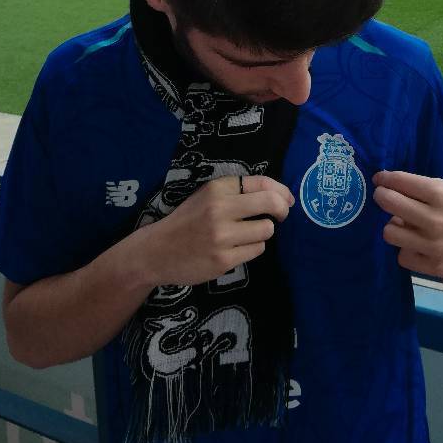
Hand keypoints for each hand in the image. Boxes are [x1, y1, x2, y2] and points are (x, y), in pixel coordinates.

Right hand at [134, 174, 293, 287]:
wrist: (156, 251)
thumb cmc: (188, 220)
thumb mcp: (208, 196)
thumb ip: (239, 192)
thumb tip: (281, 195)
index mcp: (217, 189)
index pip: (262, 183)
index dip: (282, 191)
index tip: (287, 199)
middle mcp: (220, 209)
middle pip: (271, 204)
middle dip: (282, 210)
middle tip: (280, 216)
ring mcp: (221, 236)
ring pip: (266, 230)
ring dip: (262, 233)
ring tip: (246, 234)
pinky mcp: (223, 260)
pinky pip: (256, 250)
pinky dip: (251, 249)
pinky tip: (235, 248)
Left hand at [372, 171, 442, 279]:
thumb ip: (424, 192)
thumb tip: (391, 190)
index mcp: (441, 193)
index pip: (400, 182)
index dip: (384, 179)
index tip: (380, 179)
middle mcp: (434, 218)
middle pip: (388, 203)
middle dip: (382, 196)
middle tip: (384, 197)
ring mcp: (434, 245)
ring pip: (390, 232)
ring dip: (393, 226)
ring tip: (403, 225)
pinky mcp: (435, 266)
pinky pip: (403, 257)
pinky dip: (407, 249)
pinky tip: (417, 245)